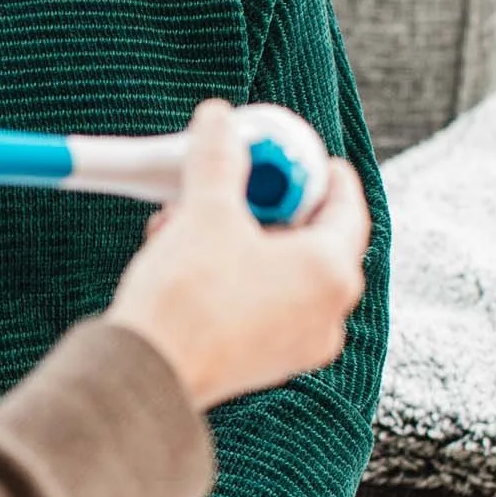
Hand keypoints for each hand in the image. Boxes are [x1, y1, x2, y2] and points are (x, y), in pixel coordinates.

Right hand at [107, 101, 370, 411]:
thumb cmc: (188, 298)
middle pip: (313, 240)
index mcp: (331, 272)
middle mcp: (326, 313)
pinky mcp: (264, 364)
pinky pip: (262, 305)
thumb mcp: (205, 211)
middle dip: (271, 205)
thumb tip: (220, 122)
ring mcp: (297, 345)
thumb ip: (219, 159)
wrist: (147, 374)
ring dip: (245, 240)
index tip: (307, 157)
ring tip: (195, 219)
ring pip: (282, 274)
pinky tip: (190, 258)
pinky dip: (236, 276)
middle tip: (243, 181)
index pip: (348, 209)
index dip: (323, 174)